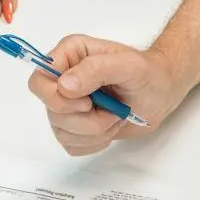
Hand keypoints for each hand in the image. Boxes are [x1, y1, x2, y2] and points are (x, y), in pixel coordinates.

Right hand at [28, 36, 187, 156]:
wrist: (161, 94)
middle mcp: (63, 78)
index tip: (88, 102)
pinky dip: (94, 142)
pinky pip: (71, 145)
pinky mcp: (74, 126)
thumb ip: (96, 69)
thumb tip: (64, 85)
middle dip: (85, 118)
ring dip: (95, 131)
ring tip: (116, 116)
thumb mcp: (128, 65)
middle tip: (111, 109)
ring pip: (61, 131)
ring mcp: (66, 104)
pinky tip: (110, 127)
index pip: (39, 80)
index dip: (57, 98)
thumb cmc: (148, 73)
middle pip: (51, 110)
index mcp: (70, 54)